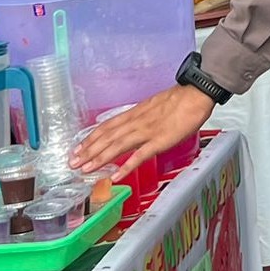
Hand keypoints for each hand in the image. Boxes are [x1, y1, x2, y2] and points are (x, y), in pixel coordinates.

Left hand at [71, 84, 214, 179]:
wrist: (197, 94)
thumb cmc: (180, 100)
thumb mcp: (155, 106)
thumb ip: (142, 116)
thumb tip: (133, 125)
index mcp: (135, 113)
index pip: (107, 126)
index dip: (91, 138)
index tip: (77, 148)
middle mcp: (137, 122)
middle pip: (107, 137)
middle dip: (88, 151)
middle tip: (72, 163)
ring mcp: (147, 132)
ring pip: (118, 146)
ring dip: (99, 158)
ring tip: (85, 170)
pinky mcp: (160, 141)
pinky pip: (140, 155)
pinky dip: (126, 167)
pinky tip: (115, 177)